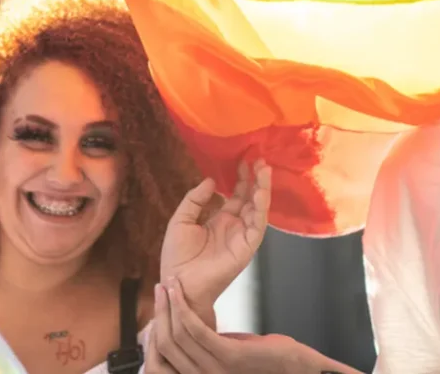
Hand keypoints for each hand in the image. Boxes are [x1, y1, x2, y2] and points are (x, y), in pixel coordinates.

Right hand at [145, 279, 296, 373]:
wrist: (297, 370)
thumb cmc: (266, 360)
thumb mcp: (229, 353)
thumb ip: (209, 346)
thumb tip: (189, 327)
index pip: (163, 358)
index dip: (155, 330)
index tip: (157, 307)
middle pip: (166, 346)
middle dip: (160, 312)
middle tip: (158, 288)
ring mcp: (216, 371)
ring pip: (178, 336)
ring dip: (170, 306)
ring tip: (168, 285)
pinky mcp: (230, 357)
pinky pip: (198, 331)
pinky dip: (184, 308)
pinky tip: (181, 293)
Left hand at [160, 160, 271, 323]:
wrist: (177, 282)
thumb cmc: (176, 256)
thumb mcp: (181, 219)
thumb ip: (195, 199)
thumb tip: (212, 181)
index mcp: (220, 220)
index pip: (236, 195)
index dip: (240, 178)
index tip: (244, 159)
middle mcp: (234, 226)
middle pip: (250, 199)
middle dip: (255, 179)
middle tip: (258, 158)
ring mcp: (242, 236)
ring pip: (258, 209)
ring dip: (262, 189)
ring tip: (263, 169)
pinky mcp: (246, 247)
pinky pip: (258, 225)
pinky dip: (261, 208)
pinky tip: (260, 192)